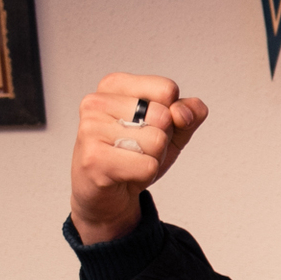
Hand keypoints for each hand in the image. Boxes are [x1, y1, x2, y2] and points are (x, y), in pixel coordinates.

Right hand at [69, 73, 209, 244]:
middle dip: (162, 139)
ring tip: (130, 160)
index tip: (149, 126)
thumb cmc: (134, 156)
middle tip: (138, 148)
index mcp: (114, 85)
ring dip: (153, 158)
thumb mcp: (171, 130)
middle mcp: (97, 102)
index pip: (167, 89)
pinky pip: (148, 166)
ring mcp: (91, 129)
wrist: (107, 194)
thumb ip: (189, 114)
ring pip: (157, 141)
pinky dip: (145, 175)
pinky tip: (125, 173)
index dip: (172, 115)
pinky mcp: (94, 159)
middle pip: (164, 116)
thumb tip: (184, 113)